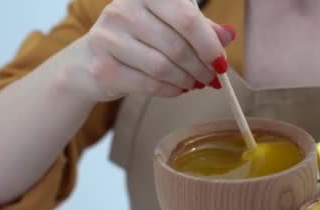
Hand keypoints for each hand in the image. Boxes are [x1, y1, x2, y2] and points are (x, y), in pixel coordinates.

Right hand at [67, 0, 234, 101]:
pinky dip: (171, 90)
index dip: (209, 44)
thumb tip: (229, 35)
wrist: (90, 61)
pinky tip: (177, 89)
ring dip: (187, 80)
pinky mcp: (103, 67)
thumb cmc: (138, 39)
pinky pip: (149, 84)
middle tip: (211, 78)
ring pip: (164, 67)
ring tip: (194, 83)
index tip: (221, 62)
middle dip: (201, 66)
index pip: (187, 17)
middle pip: (177, 45)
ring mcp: (109, 37)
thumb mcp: (169, 25)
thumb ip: (200, 28)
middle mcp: (124, 9)